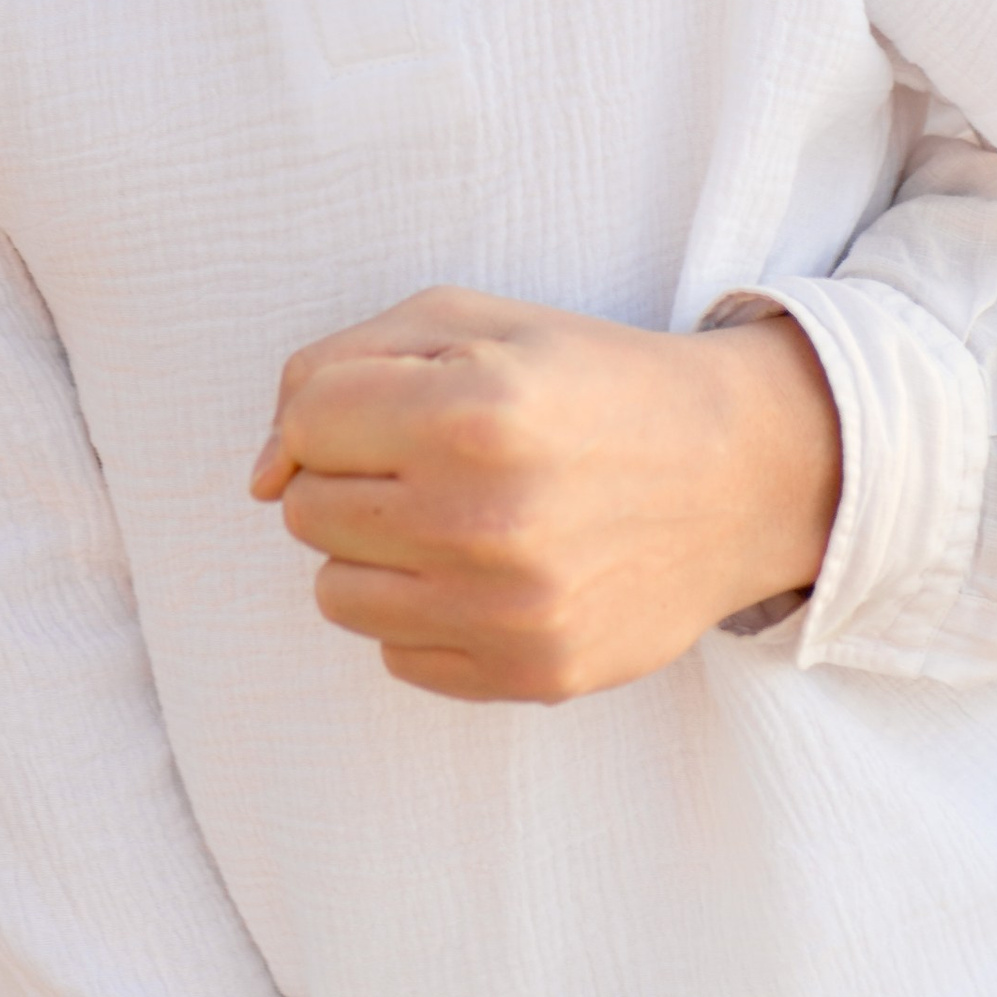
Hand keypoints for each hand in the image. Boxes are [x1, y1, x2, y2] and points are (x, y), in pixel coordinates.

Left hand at [251, 289, 842, 702]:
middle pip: (306, 512)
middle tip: (429, 465)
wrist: (738, 473)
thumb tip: (259, 477)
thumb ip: (334, 367)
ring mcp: (509, 610)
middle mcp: (484, 519)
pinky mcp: (532, 675)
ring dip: (374, 555)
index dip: (334, 414)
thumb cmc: (586, 383)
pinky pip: (394, 657)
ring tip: (452, 521)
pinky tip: (486, 574)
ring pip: (334, 594)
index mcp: (469, 411)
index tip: (389, 412)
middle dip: (351, 481)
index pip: (304, 426)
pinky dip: (423, 616)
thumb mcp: (468, 321)